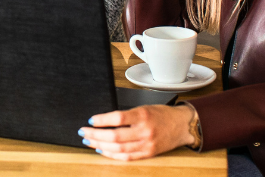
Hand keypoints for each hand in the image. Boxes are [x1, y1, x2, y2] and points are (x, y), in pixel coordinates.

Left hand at [79, 104, 195, 160]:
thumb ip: (127, 115)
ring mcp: (146, 144)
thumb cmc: (162, 114)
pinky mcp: (148, 153)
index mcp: (143, 115)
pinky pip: (126, 156)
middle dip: (95, 134)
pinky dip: (112, 154)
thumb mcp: (144, 108)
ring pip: (118, 148)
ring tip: (89, 141)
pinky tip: (102, 150)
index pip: (118, 118)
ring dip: (100, 145)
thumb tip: (104, 120)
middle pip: (115, 136)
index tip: (91, 120)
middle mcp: (145, 131)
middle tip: (83, 132)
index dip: (102, 120)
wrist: (181, 125)